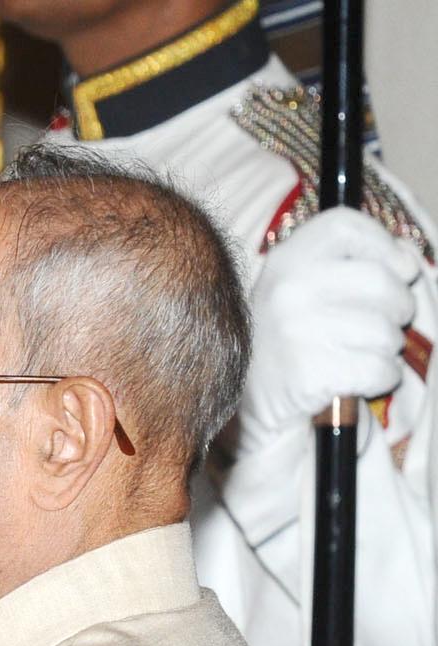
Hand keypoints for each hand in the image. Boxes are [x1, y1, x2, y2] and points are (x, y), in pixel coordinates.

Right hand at [241, 207, 421, 447]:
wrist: (250, 410)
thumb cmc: (290, 344)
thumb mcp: (302, 291)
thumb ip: (349, 263)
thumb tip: (406, 258)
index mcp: (284, 261)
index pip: (344, 226)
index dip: (382, 244)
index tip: (395, 268)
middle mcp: (287, 290)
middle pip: (383, 281)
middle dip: (398, 308)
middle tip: (379, 325)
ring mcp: (296, 332)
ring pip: (387, 331)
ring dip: (387, 349)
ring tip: (358, 355)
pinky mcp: (312, 375)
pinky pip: (381, 369)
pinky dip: (381, 379)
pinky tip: (357, 381)